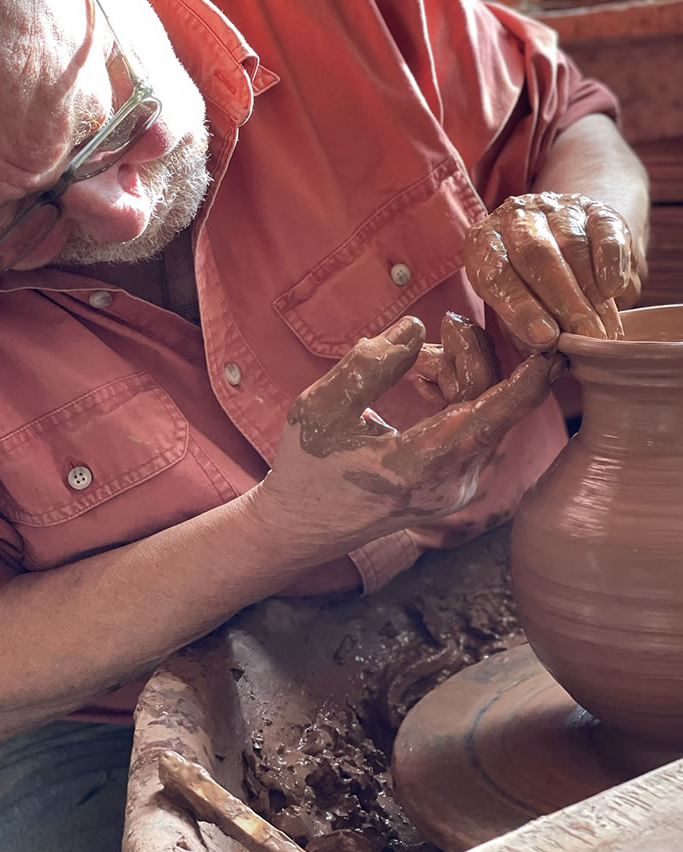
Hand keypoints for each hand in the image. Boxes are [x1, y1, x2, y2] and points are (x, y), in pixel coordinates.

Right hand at [255, 315, 559, 560]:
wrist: (299, 525)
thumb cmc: (305, 466)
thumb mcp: (320, 407)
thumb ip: (368, 366)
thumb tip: (416, 328)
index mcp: (420, 467)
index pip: (490, 419)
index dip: (526, 382)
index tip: (553, 345)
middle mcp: (452, 481)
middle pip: (488, 403)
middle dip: (467, 355)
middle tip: (437, 326)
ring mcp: (458, 484)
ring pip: (484, 410)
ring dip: (456, 371)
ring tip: (412, 360)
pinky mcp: (455, 479)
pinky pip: (474, 423)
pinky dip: (454, 390)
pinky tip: (421, 376)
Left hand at [464, 192, 644, 351]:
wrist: (557, 238)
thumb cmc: (526, 284)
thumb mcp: (510, 303)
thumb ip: (521, 327)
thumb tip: (547, 349)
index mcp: (484, 242)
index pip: (496, 272)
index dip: (521, 308)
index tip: (545, 339)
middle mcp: (516, 217)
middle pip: (537, 254)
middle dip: (564, 302)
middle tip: (584, 338)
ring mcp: (556, 208)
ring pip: (573, 245)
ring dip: (590, 292)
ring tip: (603, 329)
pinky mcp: (595, 208)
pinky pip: (605, 230)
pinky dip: (611, 262)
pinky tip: (613, 290)